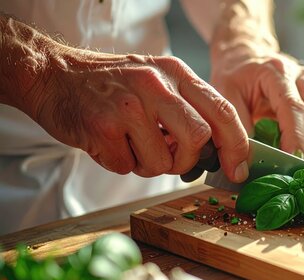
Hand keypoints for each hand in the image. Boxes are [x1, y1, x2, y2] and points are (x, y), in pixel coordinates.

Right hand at [32, 50, 249, 180]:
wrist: (53, 75)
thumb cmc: (112, 86)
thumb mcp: (157, 82)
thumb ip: (188, 110)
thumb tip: (217, 151)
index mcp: (176, 73)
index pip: (223, 111)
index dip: (237, 145)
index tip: (238, 168)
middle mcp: (156, 85)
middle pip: (199, 137)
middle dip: (189, 159)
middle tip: (172, 159)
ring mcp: (129, 105)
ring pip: (164, 161)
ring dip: (149, 165)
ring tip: (130, 144)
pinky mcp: (104, 127)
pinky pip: (128, 167)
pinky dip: (121, 164)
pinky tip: (109, 142)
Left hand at [211, 49, 303, 158]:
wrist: (243, 55)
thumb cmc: (234, 75)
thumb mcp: (226, 96)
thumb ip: (239, 125)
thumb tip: (251, 157)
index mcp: (274, 72)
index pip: (292, 106)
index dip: (295, 135)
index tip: (291, 158)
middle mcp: (298, 73)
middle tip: (303, 165)